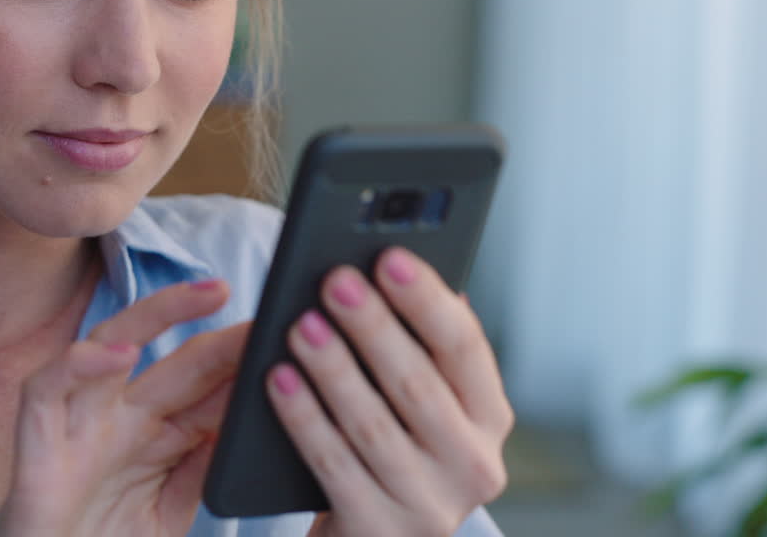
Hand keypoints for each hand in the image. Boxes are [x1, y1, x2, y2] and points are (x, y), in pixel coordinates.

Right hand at [0, 279, 244, 536]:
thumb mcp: (166, 514)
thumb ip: (199, 472)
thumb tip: (242, 426)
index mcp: (152, 436)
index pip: (205, 387)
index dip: (243, 363)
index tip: (286, 342)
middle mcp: (117, 418)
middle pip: (172, 358)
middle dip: (222, 334)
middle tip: (268, 314)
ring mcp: (77, 423)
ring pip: (109, 341)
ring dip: (159, 313)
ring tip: (208, 296)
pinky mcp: (37, 441)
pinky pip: (48, 387)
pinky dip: (79, 364)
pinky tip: (120, 355)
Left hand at [266, 248, 512, 536]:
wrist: (368, 536)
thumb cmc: (389, 447)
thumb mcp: (419, 403)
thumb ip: (418, 347)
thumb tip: (392, 268)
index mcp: (488, 417)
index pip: (465, 347)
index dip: (427, 300)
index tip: (390, 257)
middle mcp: (472, 464)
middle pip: (417, 384)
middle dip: (373, 326)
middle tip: (335, 281)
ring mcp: (429, 505)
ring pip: (373, 425)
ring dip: (334, 369)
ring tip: (300, 325)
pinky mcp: (380, 530)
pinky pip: (334, 465)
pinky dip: (305, 419)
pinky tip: (279, 380)